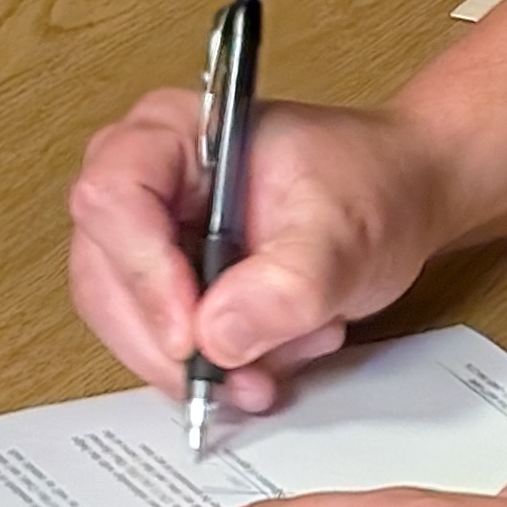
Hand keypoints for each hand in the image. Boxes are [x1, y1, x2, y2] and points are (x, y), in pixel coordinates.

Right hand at [66, 90, 444, 411]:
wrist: (402, 197)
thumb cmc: (374, 185)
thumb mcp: (346, 235)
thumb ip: (288, 284)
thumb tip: (218, 335)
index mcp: (178, 131)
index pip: (113, 198)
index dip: (143, 273)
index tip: (193, 331)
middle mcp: (149, 176)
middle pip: (104, 273)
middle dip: (169, 341)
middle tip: (236, 375)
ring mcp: (153, 230)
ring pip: (125, 319)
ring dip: (198, 361)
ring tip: (275, 360)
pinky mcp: (169, 278)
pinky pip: (158, 340)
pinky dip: (211, 366)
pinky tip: (268, 360)